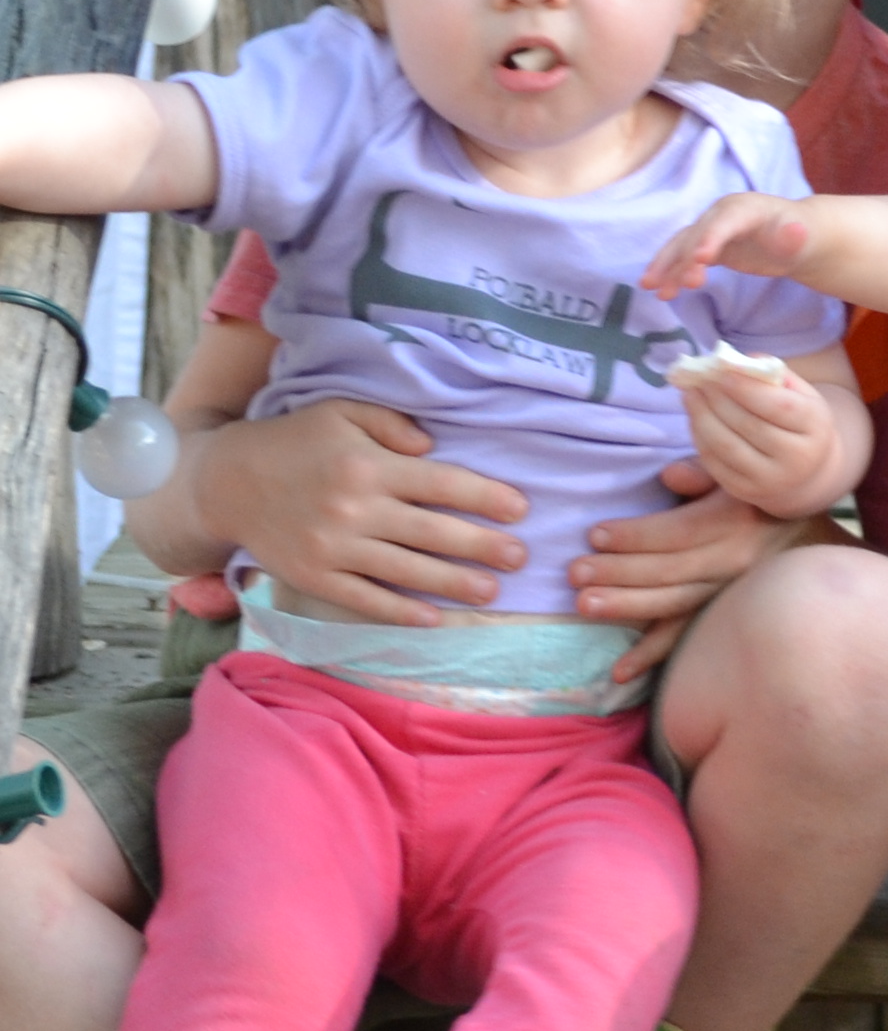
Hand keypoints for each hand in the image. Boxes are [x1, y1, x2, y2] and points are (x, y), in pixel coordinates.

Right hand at [191, 397, 530, 623]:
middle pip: (433, 532)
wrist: (223, 482)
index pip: (443, 483)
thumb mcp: (342, 412)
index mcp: (369, 466)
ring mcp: (333, 547)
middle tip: (521, 557)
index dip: (487, 498)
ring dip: (453, 584)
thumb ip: (392, 423)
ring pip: (406, 570)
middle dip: (483, 547)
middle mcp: (354, 508)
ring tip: (490, 592)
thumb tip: (434, 448)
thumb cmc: (294, 442)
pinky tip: (433, 618)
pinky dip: (400, 611)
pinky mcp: (313, 577)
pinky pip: (364, 599)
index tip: (521, 510)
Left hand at [566, 459, 796, 681]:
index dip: (637, 536)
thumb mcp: (736, 476)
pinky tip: (619, 670)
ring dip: (628, 607)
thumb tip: (670, 476)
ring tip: (584, 606)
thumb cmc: (755, 497)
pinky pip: (687, 637)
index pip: (679, 532)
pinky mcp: (722, 615)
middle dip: (619, 572)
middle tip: (575, 573)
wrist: (803, 535)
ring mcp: (729, 593)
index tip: (596, 535)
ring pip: (674, 604)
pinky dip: (653, 655)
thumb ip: (704, 471)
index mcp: (735, 520)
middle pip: (670, 570)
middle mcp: (735, 560)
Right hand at [642, 193, 819, 298]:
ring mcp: (711, 230)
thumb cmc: (799, 234)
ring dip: (667, 267)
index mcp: (744, 208)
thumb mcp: (800, 236)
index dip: (711, 238)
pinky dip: (671, 273)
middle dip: (687, 258)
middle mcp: (721, 215)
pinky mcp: (707, 246)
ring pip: (682, 246)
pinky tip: (661, 292)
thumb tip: (796, 232)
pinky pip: (683, 259)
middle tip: (687, 283)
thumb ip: (794, 236)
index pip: (724, 222)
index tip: (701, 258)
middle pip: (697, 235)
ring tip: (654, 289)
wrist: (795, 235)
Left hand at [673, 355, 841, 509]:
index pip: (779, 407)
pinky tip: (695, 418)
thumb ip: (773, 376)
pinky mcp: (746, 492)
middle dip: (718, 399)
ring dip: (701, 417)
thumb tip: (736, 362)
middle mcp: (797, 459)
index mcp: (815, 428)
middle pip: (748, 425)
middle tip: (698, 379)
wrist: (807, 473)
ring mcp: (770, 480)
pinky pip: (714, 462)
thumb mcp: (800, 396)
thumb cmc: (798, 423)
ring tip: (689, 395)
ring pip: (726, 445)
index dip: (747, 389)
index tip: (722, 373)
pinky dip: (700, 437)